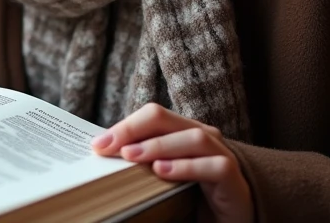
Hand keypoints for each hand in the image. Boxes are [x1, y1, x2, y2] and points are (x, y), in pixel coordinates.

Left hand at [92, 103, 252, 222]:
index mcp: (181, 131)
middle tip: (108, 146)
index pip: (151, 116)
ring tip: (131, 157)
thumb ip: (142, 164)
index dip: (124, 126)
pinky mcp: (231, 175)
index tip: (98, 145)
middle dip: (133, 130)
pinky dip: (186, 166)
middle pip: (165, 118)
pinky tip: (163, 172)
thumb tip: (103, 156)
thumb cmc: (193, 196)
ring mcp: (220, 153)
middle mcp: (201, 135)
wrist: (232, 219)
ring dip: (158, 145)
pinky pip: (212, 165)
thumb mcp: (163, 177)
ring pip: (191, 137)